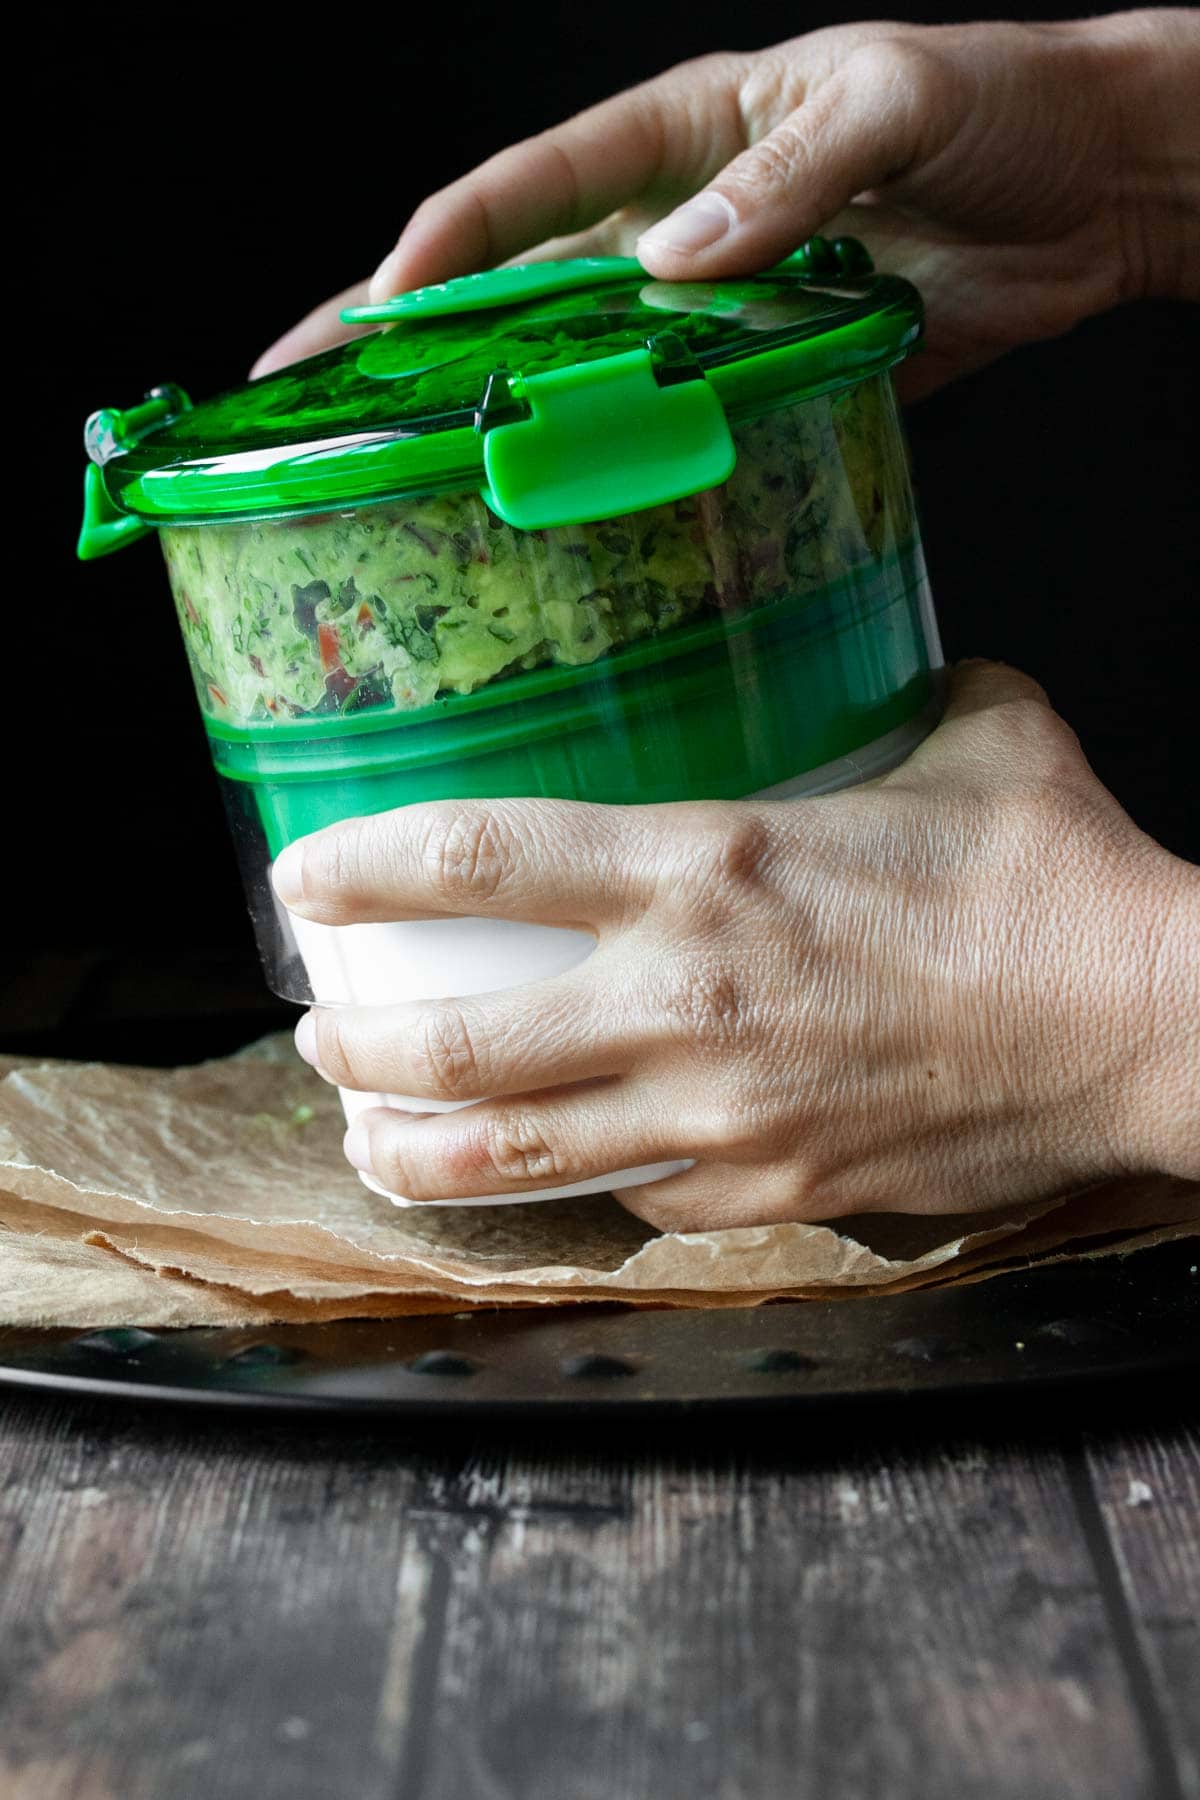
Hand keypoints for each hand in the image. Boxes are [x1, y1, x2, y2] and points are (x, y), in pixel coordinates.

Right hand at [253, 10, 1199, 392]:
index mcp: (680, 133)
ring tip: (398, 475)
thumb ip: (788, 178)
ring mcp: (711, 310)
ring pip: (574, 369)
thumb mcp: (892, 103)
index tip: (372, 314)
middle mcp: (674, 224)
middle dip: (400, 342)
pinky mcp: (763, 377)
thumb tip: (675, 264)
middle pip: (510, 289)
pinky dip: (615, 469)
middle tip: (300, 401)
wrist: (1095, 187)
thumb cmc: (1000, 105)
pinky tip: (562, 515)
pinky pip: (671, 427)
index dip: (440, 252)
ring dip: (491, 420)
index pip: (525, 192)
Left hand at [274, 662, 1198, 1227]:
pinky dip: (573, 1183)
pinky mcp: (769, 1188)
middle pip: (448, 1051)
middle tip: (321, 1025)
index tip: (305, 878)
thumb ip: (883, 703)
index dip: (359, 869)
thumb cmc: (1056, 880)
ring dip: (410, 1152)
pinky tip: (552, 1167)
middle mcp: (685, 998)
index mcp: (708, 865)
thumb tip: (870, 677)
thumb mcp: (968, 736)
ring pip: (510, 1163)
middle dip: (350, 1043)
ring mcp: (719, 1113)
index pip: (474, 860)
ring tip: (367, 1134)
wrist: (1144, 1025)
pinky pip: (633, 1198)